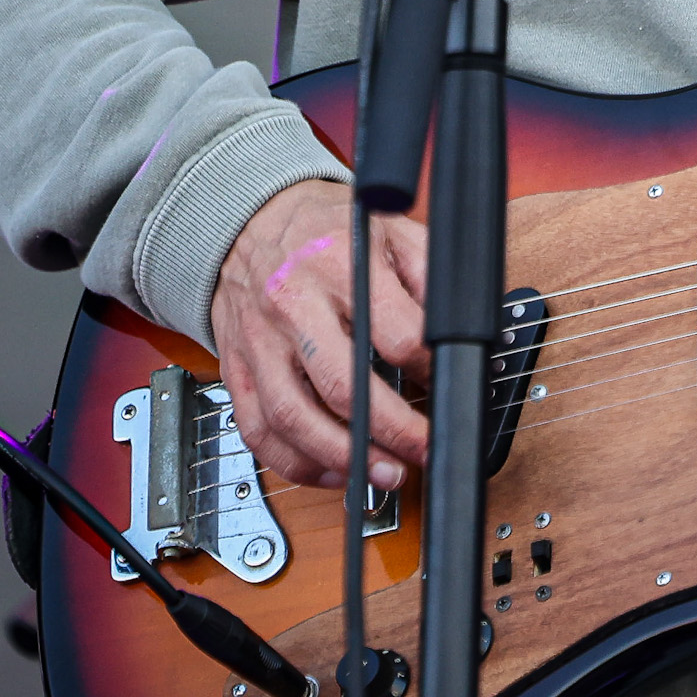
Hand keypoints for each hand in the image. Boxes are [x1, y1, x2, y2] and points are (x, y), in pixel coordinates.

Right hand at [209, 180, 431, 492]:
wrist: (250, 222)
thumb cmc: (325, 230)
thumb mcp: (390, 229)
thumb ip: (427, 275)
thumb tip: (460, 329)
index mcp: (339, 264)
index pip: (394, 333)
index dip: (428, 368)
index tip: (446, 383)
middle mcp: (294, 304)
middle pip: (341, 384)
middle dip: (391, 431)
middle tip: (423, 450)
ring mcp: (260, 342)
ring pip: (293, 417)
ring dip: (342, 458)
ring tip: (384, 474)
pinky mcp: (237, 369)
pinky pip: (257, 431)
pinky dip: (294, 463)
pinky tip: (332, 471)